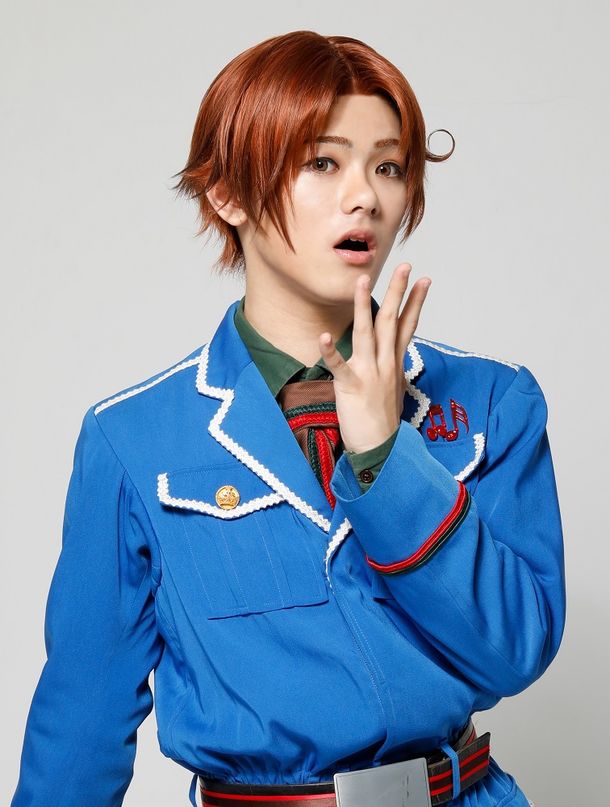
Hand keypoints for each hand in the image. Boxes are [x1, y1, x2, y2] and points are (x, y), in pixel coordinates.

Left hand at [319, 263, 430, 453]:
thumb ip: (390, 369)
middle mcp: (385, 365)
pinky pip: (340, 366)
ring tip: (360, 280)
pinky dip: (331, 351)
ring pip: (367, 334)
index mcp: (394, 365)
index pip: (407, 326)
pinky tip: (323, 335)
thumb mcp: (392, 390)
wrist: (382, 451)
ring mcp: (370, 374)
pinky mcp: (352, 387)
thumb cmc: (382, 423)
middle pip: (391, 321)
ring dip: (363, 305)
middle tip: (404, 264)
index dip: (416, 302)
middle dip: (398, 291)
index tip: (424, 280)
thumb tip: (392, 357)